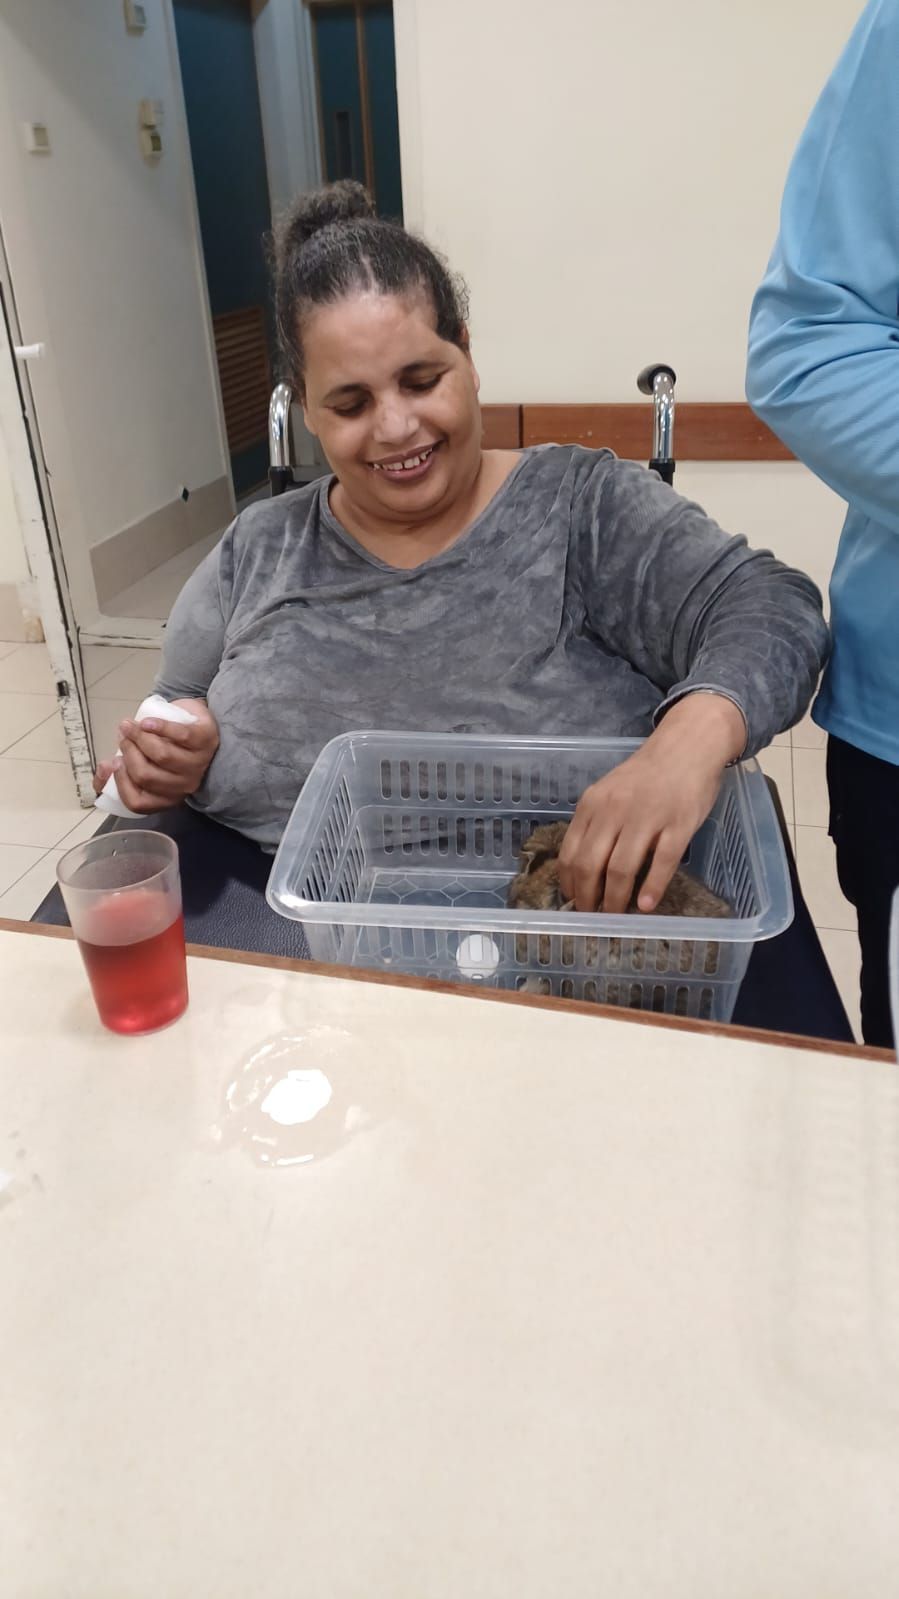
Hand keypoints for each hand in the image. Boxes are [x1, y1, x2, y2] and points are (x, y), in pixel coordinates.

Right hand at [92, 698, 219, 814]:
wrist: (193, 721)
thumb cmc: (165, 745)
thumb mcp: (141, 759)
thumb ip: (118, 770)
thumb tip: (103, 769)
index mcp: (166, 796)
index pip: (138, 803)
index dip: (120, 783)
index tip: (113, 762)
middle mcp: (184, 785)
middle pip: (146, 775)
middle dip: (128, 752)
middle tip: (123, 735)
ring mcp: (198, 764)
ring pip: (162, 755)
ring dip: (139, 736)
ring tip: (130, 725)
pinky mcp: (206, 740)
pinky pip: (181, 735)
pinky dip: (160, 727)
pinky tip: (147, 722)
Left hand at [558, 693, 745, 912]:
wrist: (687, 746)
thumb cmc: (647, 775)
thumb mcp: (610, 792)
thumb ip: (596, 822)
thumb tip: (583, 867)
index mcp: (593, 804)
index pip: (570, 852)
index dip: (569, 883)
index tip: (572, 900)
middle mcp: (615, 811)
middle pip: (590, 865)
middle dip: (588, 898)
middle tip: (592, 916)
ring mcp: (647, 817)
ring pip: (621, 868)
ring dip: (615, 900)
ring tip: (616, 916)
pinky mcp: (678, 824)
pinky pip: (661, 862)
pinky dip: (651, 888)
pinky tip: (646, 906)